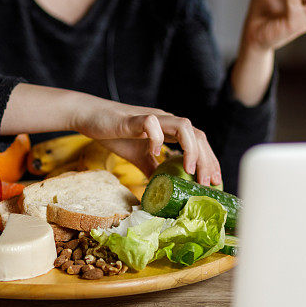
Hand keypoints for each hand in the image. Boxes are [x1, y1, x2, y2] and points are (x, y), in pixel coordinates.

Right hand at [73, 99, 221, 186]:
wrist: (90, 116)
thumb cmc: (115, 133)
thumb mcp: (138, 156)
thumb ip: (153, 169)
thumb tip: (164, 190)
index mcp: (170, 130)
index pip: (199, 142)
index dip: (210, 161)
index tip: (215, 181)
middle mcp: (166, 120)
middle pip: (198, 135)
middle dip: (207, 160)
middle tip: (208, 183)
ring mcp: (152, 117)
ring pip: (184, 126)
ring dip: (191, 149)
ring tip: (190, 170)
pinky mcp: (134, 118)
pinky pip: (152, 124)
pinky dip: (158, 139)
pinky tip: (155, 153)